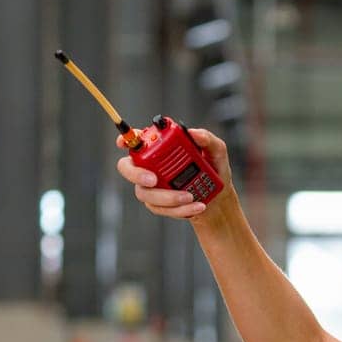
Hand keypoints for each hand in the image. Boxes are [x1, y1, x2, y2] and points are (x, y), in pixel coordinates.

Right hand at [115, 127, 233, 220]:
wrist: (219, 198)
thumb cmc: (213, 170)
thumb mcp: (217, 152)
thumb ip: (207, 139)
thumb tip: (194, 133)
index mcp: (160, 148)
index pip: (135, 140)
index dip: (125, 139)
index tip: (122, 142)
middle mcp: (150, 166)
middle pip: (127, 168)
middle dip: (137, 174)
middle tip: (154, 179)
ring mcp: (151, 187)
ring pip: (145, 193)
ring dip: (167, 196)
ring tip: (191, 196)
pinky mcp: (158, 205)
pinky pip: (161, 209)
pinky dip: (180, 209)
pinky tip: (197, 206)